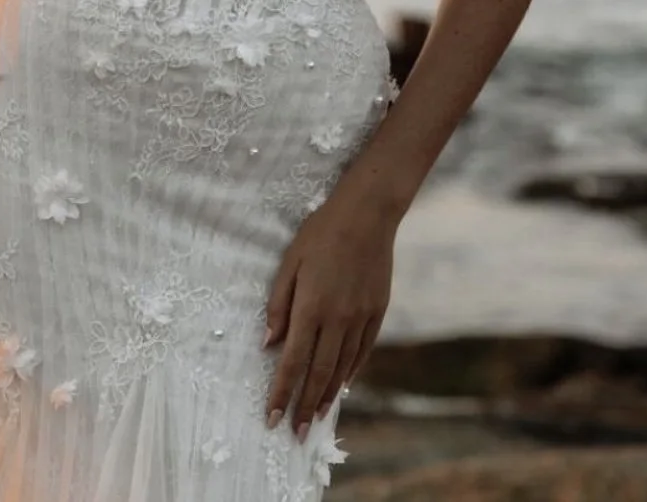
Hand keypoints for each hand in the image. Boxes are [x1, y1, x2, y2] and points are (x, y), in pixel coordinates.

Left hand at [262, 183, 395, 438]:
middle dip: (305, 406)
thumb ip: (278, 304)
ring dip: (327, 395)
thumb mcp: (290, 262)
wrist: (368, 213)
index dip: (282, 394)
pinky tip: (342, 384)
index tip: (273, 419)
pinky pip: (362, 351)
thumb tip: (269, 344)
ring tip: (317, 416)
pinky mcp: (378, 312)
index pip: (292, 362)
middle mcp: (337, 319)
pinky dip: (350, 372)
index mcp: (311, 307)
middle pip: (319, 373)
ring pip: (342, 368)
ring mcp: (360, 317)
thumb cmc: (321, 232)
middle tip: (297, 433)